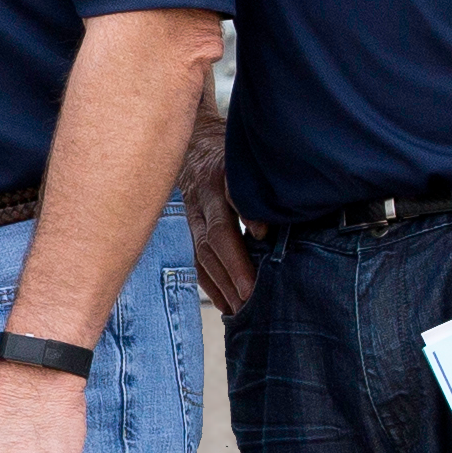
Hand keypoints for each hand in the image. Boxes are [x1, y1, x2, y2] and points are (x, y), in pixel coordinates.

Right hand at [178, 132, 254, 317]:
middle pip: (213, 242)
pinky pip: (196, 261)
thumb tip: (263, 229)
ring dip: (222, 285)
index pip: (224, 218)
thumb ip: (254, 188)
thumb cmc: (232, 151)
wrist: (195, 141)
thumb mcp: (246, 158)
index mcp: (216, 181)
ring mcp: (191, 217)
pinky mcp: (188, 230)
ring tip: (242, 311)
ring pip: (202, 256)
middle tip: (251, 299)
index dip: (238, 243)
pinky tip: (226, 305)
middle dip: (231, 272)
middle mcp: (200, 201)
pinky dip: (211, 285)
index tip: (259, 250)